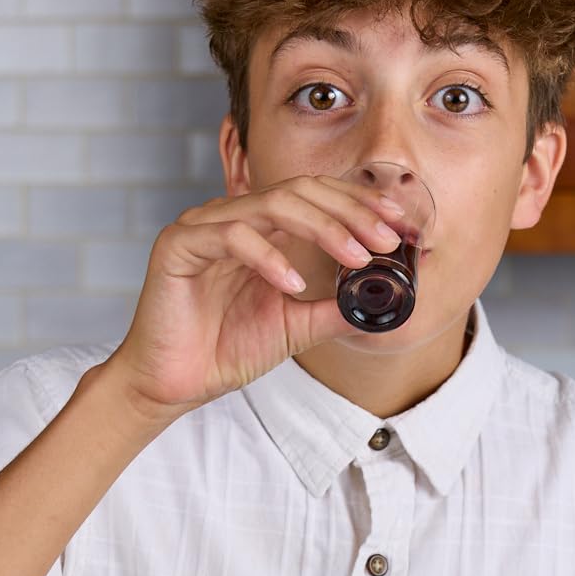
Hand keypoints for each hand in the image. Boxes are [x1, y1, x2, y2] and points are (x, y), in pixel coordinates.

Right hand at [99, 175, 407, 423]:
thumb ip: (335, 309)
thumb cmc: (225, 349)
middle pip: (302, 190)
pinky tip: (294, 285)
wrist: (173, 384)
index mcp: (262, 228)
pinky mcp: (178, 244)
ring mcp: (204, 225)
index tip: (401, 224)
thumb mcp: (296, 327)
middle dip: (352, 211)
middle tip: (388, 239)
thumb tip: (387, 302)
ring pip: (273, 204)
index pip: (318, 195)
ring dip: (323, 227)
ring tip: (356, 257)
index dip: (361, 203)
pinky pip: (232, 235)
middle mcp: (234, 216)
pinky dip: (269, 257)